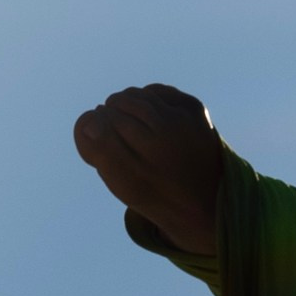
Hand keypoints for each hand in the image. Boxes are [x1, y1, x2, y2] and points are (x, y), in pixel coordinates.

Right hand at [73, 84, 223, 256]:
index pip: (102, 119)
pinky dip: (148, 100)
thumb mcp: (120, 180)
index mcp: (148, 149)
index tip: (104, 145)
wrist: (203, 204)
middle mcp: (169, 130)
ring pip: (137, 95)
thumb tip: (91, 116)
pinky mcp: (196, 110)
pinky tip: (149, 120)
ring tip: (131, 129)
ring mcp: (185, 118)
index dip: (96, 131)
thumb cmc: (154, 192)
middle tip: (119, 139)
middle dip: (111, 117)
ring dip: (126, 106)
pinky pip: (158, 92)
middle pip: (118, 103)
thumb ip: (96, 149)